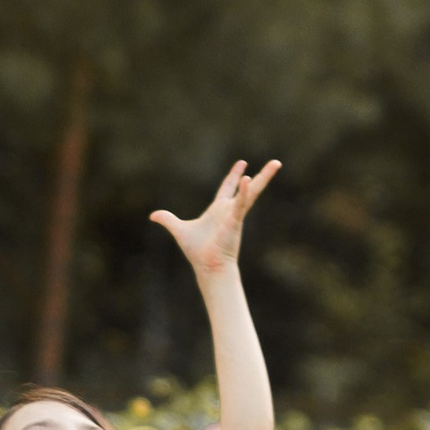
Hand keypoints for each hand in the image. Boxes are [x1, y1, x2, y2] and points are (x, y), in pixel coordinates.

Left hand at [150, 158, 279, 274]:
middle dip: (261, 176)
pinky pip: (242, 203)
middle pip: (248, 188)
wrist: (207, 266)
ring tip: (276, 164)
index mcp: (219, 210)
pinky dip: (244, 192)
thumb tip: (152, 216)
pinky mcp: (235, 220)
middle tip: (274, 163)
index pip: (228, 188)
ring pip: (252, 192)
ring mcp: (235, 214)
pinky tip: (248, 178)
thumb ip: (168, 219)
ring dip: (264, 178)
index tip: (243, 164)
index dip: (234, 176)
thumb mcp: (179, 229)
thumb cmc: (198, 251)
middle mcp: (230, 210)